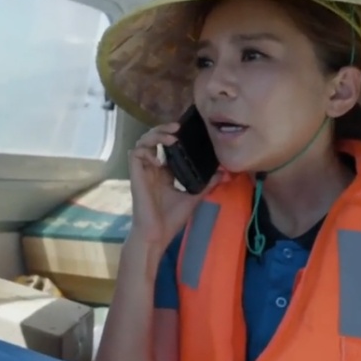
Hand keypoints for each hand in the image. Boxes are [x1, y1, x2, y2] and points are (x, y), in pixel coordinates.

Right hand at [128, 122, 230, 246]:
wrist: (157, 234)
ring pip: (143, 142)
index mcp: (163, 173)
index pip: (165, 147)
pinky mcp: (135, 174)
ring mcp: (143, 171)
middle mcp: (152, 168)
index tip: (187, 131)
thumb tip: (224, 172)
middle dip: (163, 129)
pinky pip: (136, 153)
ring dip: (155, 135)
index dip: (173, 136)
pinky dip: (147, 149)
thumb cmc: (171, 219)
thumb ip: (207, 184)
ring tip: (171, 136)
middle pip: (153, 139)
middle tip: (177, 126)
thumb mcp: (194, 197)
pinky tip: (160, 155)